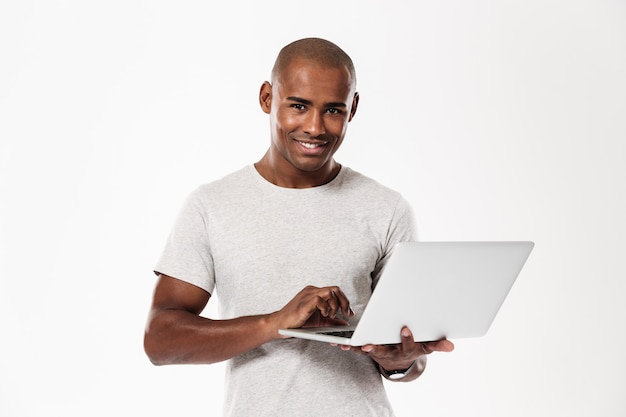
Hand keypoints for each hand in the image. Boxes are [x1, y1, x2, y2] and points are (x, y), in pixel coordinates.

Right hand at [271, 285, 353, 336]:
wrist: (280, 325)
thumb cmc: (296, 322)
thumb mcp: (319, 322)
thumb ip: (332, 321)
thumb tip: (344, 323)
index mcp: (315, 293)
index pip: (335, 291)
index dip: (345, 301)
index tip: (349, 313)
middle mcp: (312, 291)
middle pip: (335, 289)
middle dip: (344, 302)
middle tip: (345, 313)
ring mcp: (307, 295)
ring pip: (329, 292)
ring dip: (334, 305)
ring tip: (330, 315)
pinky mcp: (304, 303)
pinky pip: (319, 299)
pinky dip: (325, 308)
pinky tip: (323, 315)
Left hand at [335, 327, 453, 378]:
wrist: (400, 360)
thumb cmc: (413, 347)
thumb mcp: (426, 346)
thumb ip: (437, 345)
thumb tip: (451, 346)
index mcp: (406, 350)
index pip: (409, 346)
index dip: (408, 338)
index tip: (406, 329)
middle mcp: (392, 352)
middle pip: (384, 351)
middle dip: (376, 348)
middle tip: (369, 345)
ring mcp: (379, 352)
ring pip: (368, 350)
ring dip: (357, 347)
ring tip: (347, 344)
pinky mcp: (368, 349)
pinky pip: (358, 347)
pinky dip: (348, 345)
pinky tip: (338, 341)